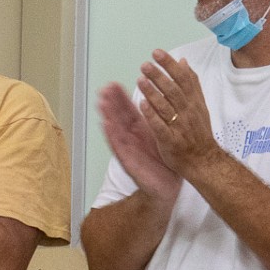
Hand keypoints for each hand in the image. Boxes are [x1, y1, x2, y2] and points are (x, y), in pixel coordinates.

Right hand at [98, 82, 180, 205]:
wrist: (167, 185)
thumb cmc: (165, 160)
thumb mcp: (163, 134)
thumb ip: (158, 118)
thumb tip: (160, 99)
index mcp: (141, 129)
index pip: (129, 109)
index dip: (120, 97)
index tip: (113, 84)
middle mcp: (132, 136)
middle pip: (119, 116)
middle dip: (111, 103)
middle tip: (104, 88)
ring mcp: (128, 148)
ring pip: (116, 129)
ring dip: (108, 115)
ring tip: (101, 102)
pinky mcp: (127, 160)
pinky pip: (118, 145)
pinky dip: (112, 134)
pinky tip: (106, 124)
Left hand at [136, 50, 220, 177]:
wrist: (204, 160)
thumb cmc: (198, 132)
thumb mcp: (199, 105)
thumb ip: (191, 83)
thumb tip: (183, 62)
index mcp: (194, 102)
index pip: (183, 78)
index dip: (170, 65)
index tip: (157, 53)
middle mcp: (187, 112)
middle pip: (173, 90)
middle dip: (159, 75)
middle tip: (145, 64)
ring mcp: (179, 126)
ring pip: (166, 106)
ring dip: (153, 92)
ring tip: (140, 79)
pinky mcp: (170, 140)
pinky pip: (160, 126)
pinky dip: (152, 115)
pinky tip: (141, 104)